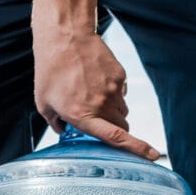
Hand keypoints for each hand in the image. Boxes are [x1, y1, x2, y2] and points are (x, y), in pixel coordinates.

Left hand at [33, 30, 159, 159]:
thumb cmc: (51, 70)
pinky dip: (112, 93)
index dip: (137, 149)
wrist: (65, 38)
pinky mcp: (120, 76)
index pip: (115, 138)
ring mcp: (114, 90)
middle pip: (122, 126)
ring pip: (122, 110)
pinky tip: (95, 82)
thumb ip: (55, 122)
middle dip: (114, 128)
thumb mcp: (44, 103)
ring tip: (91, 96)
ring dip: (112, 111)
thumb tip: (63, 129)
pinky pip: (122, 93)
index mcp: (83, 115)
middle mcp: (102, 105)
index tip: (152, 156)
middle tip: (98, 120)